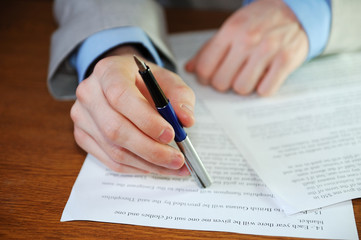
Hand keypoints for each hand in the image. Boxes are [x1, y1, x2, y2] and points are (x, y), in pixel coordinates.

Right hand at [70, 46, 194, 174]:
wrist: (123, 82)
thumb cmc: (145, 81)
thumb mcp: (167, 80)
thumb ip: (180, 96)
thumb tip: (186, 120)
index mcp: (108, 71)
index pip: (121, 96)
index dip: (145, 119)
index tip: (170, 134)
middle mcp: (89, 93)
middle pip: (115, 129)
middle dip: (151, 149)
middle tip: (177, 159)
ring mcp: (82, 117)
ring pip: (114, 150)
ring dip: (147, 163)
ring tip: (172, 166)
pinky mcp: (83, 136)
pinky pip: (110, 160)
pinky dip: (136, 167)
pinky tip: (154, 166)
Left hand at [186, 0, 307, 95]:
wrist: (295, 10)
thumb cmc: (259, 22)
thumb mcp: (231, 28)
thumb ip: (209, 49)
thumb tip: (190, 69)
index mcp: (230, 31)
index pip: (205, 68)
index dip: (205, 78)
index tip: (211, 78)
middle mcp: (247, 40)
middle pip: (221, 82)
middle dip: (224, 83)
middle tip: (232, 75)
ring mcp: (267, 50)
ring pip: (241, 88)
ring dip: (244, 86)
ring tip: (249, 75)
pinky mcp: (285, 61)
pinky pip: (265, 90)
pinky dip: (263, 88)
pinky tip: (265, 77)